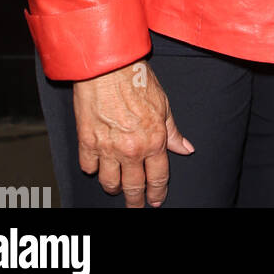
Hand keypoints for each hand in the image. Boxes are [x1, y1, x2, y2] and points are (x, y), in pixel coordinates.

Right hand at [72, 59, 193, 207]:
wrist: (108, 67)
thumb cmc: (137, 80)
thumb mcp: (164, 104)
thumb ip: (173, 132)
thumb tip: (186, 148)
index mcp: (154, 141)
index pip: (158, 178)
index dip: (157, 193)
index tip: (155, 201)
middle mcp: (131, 150)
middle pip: (133, 188)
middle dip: (136, 200)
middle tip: (136, 206)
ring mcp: (108, 149)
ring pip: (109, 183)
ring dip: (114, 187)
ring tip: (117, 187)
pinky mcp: (87, 143)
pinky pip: (89, 167)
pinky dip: (93, 168)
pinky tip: (97, 165)